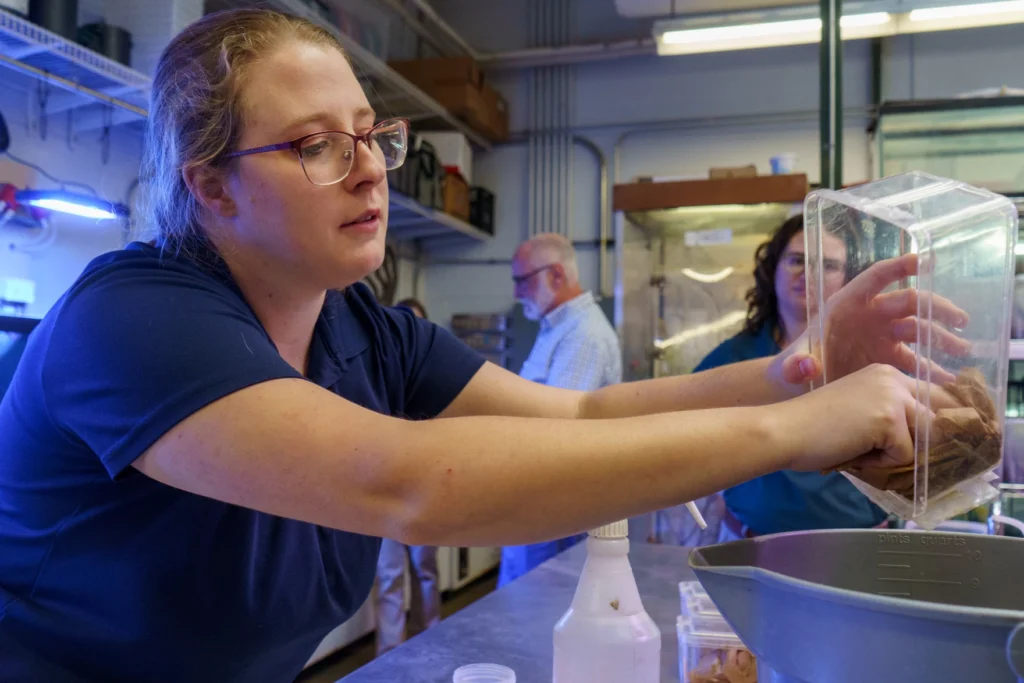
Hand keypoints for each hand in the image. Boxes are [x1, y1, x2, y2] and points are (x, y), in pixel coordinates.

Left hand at [772, 254, 970, 391]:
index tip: (923, 261)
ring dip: (941, 337)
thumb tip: (807, 366)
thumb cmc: (790, 369)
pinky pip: (915, 360)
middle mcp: (869, 315)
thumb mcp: (790, 367)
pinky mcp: (887, 358)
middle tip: (960, 320)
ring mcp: (881, 336)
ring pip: (919, 329)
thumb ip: (796, 366)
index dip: (898, 267)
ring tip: (962, 349)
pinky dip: (931, 368)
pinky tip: (947, 379)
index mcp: (846, 305)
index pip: (875, 278)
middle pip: (909, 302)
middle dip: (935, 308)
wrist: (795, 389)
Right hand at [772, 364, 930, 471]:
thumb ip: (891, 417)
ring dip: (897, 453)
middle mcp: (893, 378)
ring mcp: (893, 397)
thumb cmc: (812, 429)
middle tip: (886, 451)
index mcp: (885, 374)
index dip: (931, 423)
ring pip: (923, 438)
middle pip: (937, 418)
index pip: (933, 397)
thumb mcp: (860, 413)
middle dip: (921, 441)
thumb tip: (929, 443)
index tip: (921, 440)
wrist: (783, 430)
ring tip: (862, 449)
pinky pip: (905, 456)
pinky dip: (881, 463)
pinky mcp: (889, 419)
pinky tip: (853, 451)